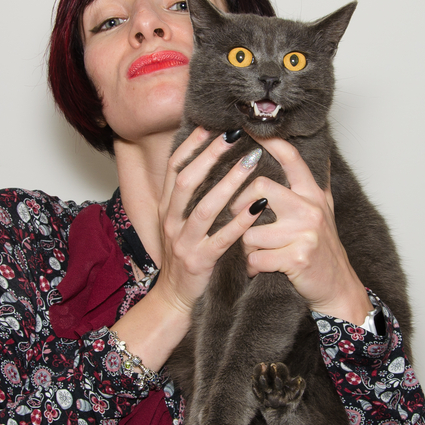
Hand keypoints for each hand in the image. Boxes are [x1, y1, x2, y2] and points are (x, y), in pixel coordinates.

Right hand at [149, 128, 266, 316]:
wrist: (174, 299)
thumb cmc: (185, 256)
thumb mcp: (179, 222)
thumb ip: (189, 196)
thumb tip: (207, 161)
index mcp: (166, 208)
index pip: (175, 168)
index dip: (192, 145)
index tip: (212, 124)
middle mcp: (170, 222)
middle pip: (188, 181)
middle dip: (211, 156)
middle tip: (235, 135)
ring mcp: (183, 242)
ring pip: (204, 208)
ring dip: (229, 183)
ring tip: (252, 162)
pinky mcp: (199, 262)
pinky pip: (221, 239)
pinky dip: (239, 221)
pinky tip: (258, 206)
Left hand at [239, 137, 372, 325]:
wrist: (338, 288)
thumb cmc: (322, 249)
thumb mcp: (322, 211)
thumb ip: (313, 184)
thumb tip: (313, 150)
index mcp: (312, 194)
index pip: (292, 159)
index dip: (270, 142)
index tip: (252, 130)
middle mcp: (310, 208)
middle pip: (260, 189)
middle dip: (239, 204)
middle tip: (238, 217)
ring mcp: (304, 233)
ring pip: (251, 230)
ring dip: (246, 246)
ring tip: (256, 253)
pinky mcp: (296, 258)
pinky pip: (255, 257)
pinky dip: (252, 266)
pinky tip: (260, 269)